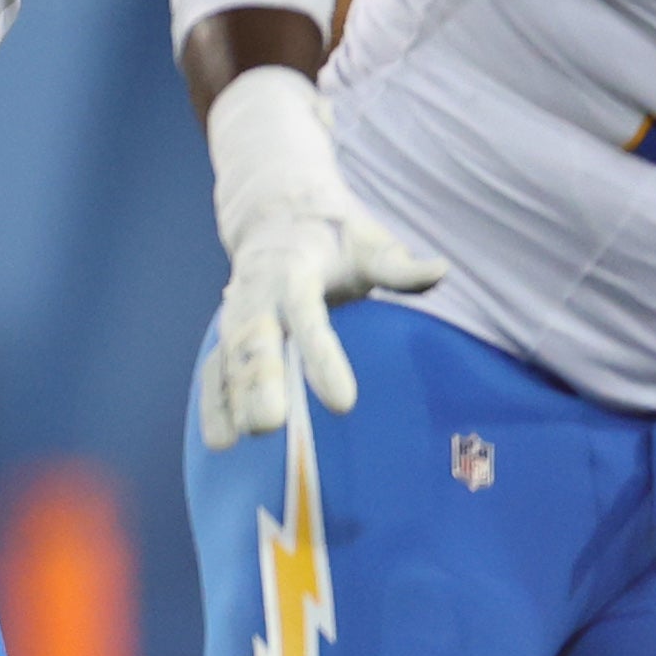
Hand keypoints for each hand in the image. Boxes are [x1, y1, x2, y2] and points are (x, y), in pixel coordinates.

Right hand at [195, 67, 442, 448]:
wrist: (276, 213)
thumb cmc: (336, 237)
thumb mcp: (370, 242)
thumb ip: (399, 266)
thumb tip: (440, 270)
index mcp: (297, 271)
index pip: (308, 317)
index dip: (323, 359)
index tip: (343, 404)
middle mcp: (259, 294)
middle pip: (256, 341)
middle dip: (260, 382)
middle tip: (269, 424)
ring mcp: (238, 315)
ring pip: (230, 358)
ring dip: (232, 399)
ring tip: (237, 441)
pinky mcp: (228, 335)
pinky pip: (215, 368)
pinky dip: (215, 403)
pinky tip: (220, 442)